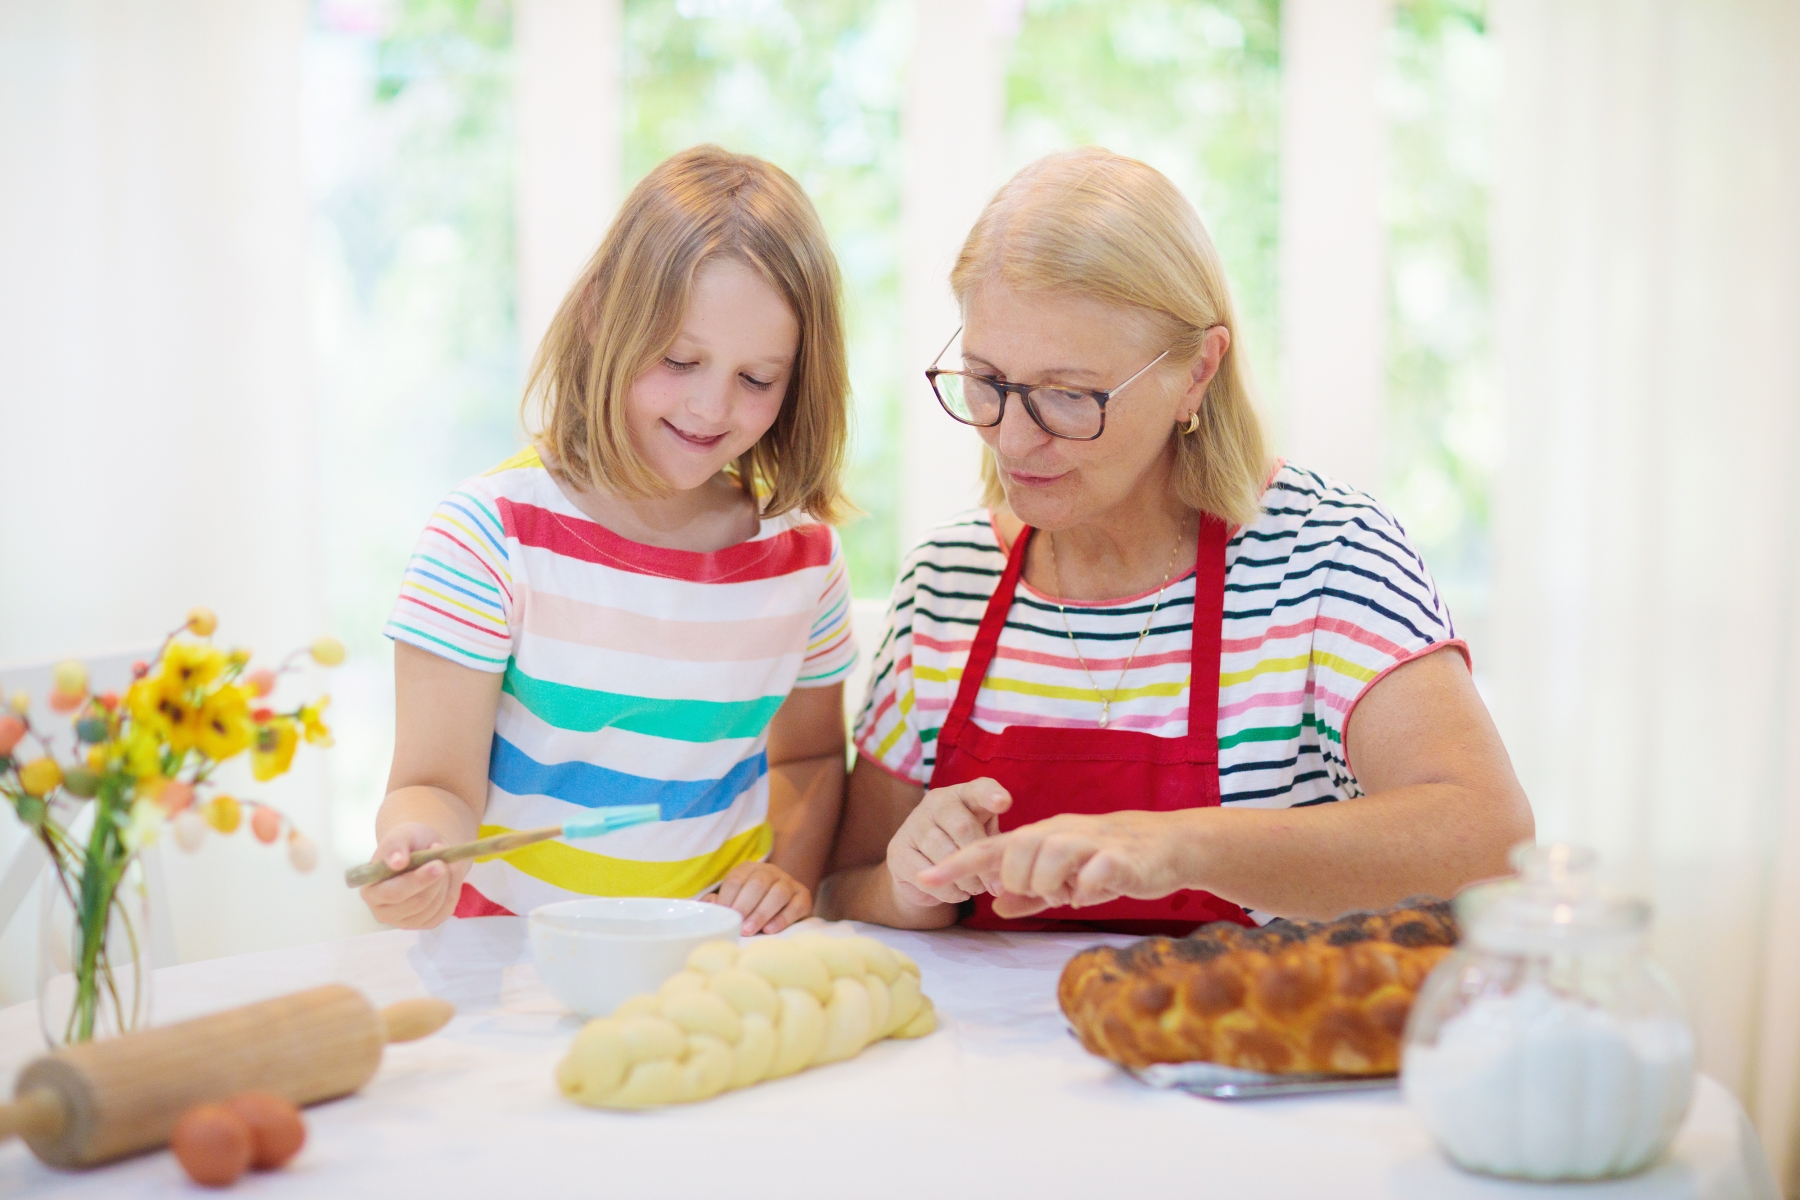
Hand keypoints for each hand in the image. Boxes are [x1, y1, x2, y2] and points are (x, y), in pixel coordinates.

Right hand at [359, 822, 468, 929]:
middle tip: (444, 859)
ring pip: (434, 907)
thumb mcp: (401, 835)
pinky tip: (451, 873)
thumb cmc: (408, 843)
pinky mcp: (425, 923)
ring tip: (445, 861)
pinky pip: (445, 910)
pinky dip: (453, 889)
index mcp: (371, 891)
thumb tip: (396, 862)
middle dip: (436, 880)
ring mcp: (405, 920)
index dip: (416, 880)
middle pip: (416, 903)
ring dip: (447, 882)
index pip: (393, 893)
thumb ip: (395, 846)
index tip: (437, 864)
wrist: (424, 850)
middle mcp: (384, 911)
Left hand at [704, 862, 810, 934]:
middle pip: (758, 883)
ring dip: (762, 913)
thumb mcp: (734, 901)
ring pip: (778, 893)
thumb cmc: (750, 907)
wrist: (783, 908)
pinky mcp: (804, 897)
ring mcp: (789, 883)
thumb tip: (708, 905)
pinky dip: (782, 919)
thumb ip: (720, 903)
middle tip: (737, 925)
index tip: (722, 915)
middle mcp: (770, 872)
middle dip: (745, 905)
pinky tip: (769, 930)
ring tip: (749, 930)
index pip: (736, 879)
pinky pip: (796, 906)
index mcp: (749, 869)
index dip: (727, 897)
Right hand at [886, 778, 1011, 909]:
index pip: (978, 789)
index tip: (1003, 803)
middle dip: (981, 861)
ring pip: (945, 855)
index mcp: (963, 794)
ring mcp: (913, 825)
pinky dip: (948, 891)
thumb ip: (995, 845)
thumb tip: (1006, 868)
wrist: (922, 867)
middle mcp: (936, 802)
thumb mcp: (984, 837)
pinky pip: (927, 876)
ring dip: (967, 880)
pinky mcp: (898, 851)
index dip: (991, 795)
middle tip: (995, 885)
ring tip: (976, 889)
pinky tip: (957, 892)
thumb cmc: (963, 846)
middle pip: (963, 827)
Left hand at [916, 810, 1190, 918]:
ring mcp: (1087, 842)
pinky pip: (1090, 876)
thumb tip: (996, 906)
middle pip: (1015, 856)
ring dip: (1055, 886)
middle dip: (1024, 883)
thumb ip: (1029, 893)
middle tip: (1051, 890)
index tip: (921, 879)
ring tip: (1073, 890)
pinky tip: (1096, 890)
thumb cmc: (1108, 862)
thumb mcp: (1063, 878)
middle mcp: (1057, 832)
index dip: (954, 865)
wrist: (1164, 846)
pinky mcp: (1117, 857)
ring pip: (1048, 862)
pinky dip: (1087, 891)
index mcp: (1040, 837)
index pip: (988, 849)